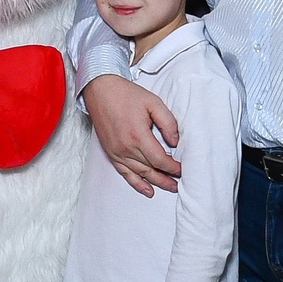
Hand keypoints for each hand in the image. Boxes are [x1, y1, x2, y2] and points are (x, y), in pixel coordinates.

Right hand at [86, 74, 180, 196]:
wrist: (101, 91)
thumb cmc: (126, 95)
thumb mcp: (153, 103)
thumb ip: (168, 123)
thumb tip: (175, 141)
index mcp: (138, 135)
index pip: (160, 159)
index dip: (173, 167)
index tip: (182, 168)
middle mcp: (126, 148)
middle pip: (151, 170)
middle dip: (167, 178)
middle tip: (179, 183)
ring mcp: (117, 152)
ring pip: (140, 174)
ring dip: (156, 183)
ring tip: (170, 187)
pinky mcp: (111, 153)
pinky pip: (125, 173)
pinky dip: (137, 184)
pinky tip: (147, 190)